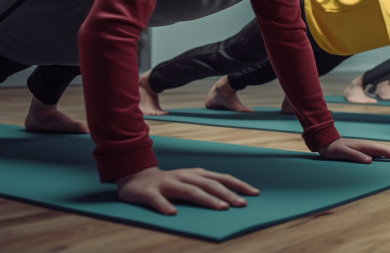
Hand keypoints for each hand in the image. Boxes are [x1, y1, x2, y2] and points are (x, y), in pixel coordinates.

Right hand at [116, 166, 258, 214]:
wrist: (135, 178)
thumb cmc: (169, 183)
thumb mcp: (190, 181)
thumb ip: (207, 187)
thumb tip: (231, 199)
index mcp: (196, 174)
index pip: (221, 178)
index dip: (238, 185)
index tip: (254, 194)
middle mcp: (184, 176)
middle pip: (209, 184)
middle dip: (227, 194)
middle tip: (242, 204)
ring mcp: (167, 183)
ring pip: (189, 190)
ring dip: (206, 199)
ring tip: (220, 207)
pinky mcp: (149, 192)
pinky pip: (157, 199)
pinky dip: (164, 205)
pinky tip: (172, 213)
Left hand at [318, 138, 389, 162]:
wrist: (327, 143)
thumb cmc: (335, 149)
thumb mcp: (344, 153)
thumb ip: (356, 156)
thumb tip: (370, 161)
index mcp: (366, 146)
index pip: (384, 150)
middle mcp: (369, 146)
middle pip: (387, 150)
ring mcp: (367, 148)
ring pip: (384, 151)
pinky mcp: (364, 151)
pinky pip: (379, 154)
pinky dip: (388, 156)